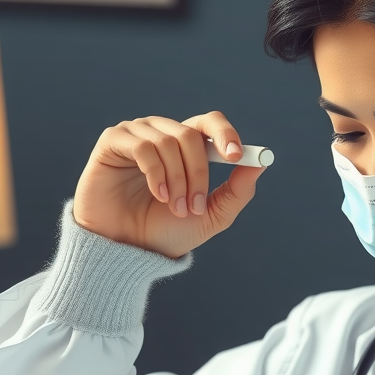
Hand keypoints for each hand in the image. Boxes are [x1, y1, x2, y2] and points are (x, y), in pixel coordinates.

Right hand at [72, 113, 266, 257]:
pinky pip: (143, 146)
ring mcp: (136, 135)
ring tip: (173, 207)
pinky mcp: (112, 141)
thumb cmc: (166, 232)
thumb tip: (261, 162)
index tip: (236, 157)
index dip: (225, 134)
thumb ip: (237, 191)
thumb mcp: (211, 216)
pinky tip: (157, 196)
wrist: (128, 251)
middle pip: (190, 133)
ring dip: (177, 179)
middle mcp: (161, 134)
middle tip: (195, 205)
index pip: (209, 123)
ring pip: (168, 142)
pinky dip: (155, 173)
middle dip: (198, 173)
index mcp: (185, 147)